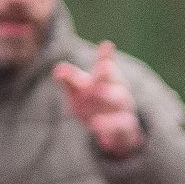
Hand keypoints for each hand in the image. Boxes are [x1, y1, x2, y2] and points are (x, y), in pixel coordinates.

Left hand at [51, 42, 146, 157]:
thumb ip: (70, 78)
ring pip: (119, 104)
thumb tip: (58, 70)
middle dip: (108, 80)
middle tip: (103, 70)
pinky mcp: (126, 127)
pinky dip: (111, 129)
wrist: (118, 127)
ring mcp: (123, 109)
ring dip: (109, 106)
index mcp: (106, 79)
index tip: (107, 46)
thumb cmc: (93, 100)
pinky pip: (121, 127)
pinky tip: (102, 137)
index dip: (105, 56)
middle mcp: (117, 92)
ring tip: (95, 119)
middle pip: (115, 85)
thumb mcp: (79, 88)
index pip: (105, 66)